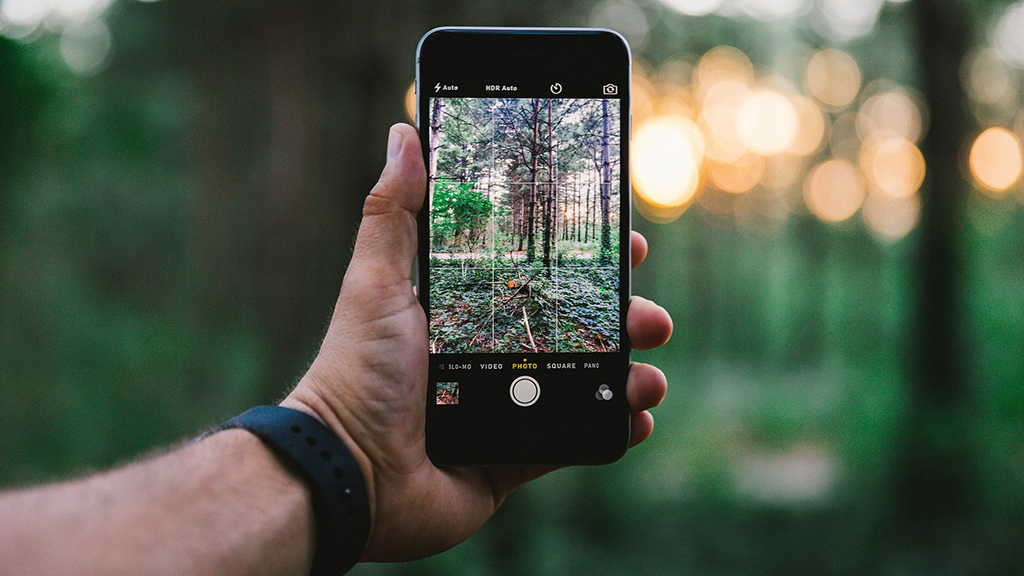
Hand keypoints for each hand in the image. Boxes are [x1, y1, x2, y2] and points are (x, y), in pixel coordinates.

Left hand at [282, 123, 671, 561]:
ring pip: (587, 382)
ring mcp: (508, 407)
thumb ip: (394, 211)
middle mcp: (492, 354)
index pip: (541, 274)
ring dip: (631, 374)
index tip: (628, 246)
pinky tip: (638, 418)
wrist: (350, 472)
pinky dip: (613, 429)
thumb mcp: (376, 282)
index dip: (587, 261)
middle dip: (624, 317)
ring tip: (650, 375)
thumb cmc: (358, 372)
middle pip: (576, 326)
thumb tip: (405, 134)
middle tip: (652, 317)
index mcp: (468, 311)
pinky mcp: (515, 457)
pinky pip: (577, 440)